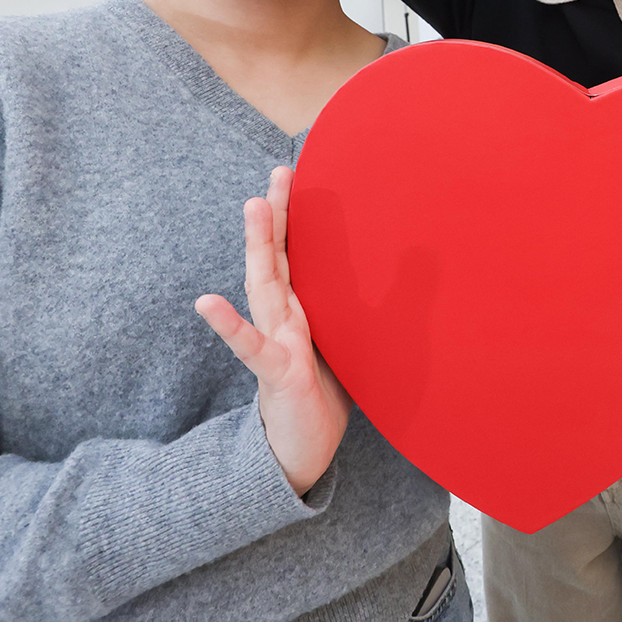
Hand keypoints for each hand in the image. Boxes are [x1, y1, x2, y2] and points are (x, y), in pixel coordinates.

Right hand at [195, 167, 350, 495]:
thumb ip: (374, 310)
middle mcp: (283, 318)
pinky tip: (206, 301)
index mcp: (301, 309)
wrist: (303, 450)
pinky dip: (229, 324)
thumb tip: (416, 270)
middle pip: (277, 257)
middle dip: (277, 214)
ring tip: (251, 206)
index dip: (295, 216)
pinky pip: (250, 346)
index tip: (297, 174)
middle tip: (279, 171)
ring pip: (265, 287)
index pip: (295, 254)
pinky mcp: (276, 372)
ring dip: (257, 246)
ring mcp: (276, 341)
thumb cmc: (325, 394)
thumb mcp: (355, 345)